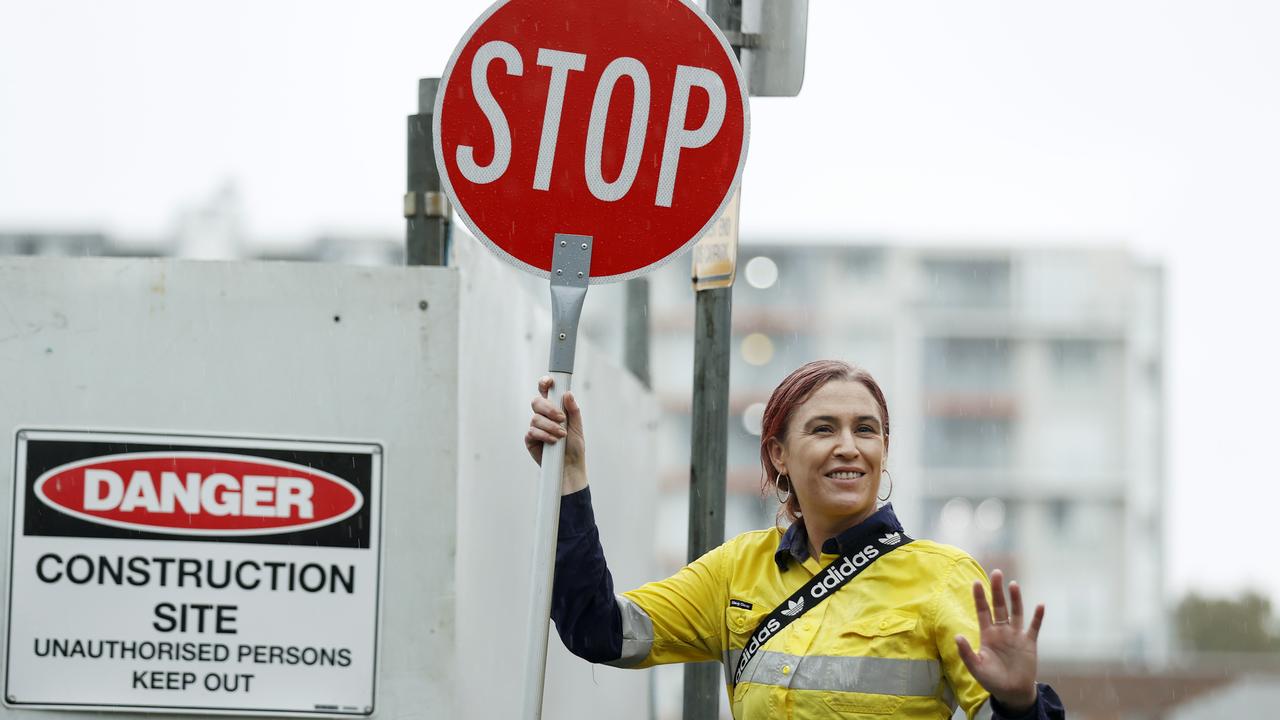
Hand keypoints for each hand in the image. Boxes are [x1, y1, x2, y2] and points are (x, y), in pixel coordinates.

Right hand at [524, 375, 587, 493]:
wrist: (570, 467)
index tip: (549, 382)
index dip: (544, 384)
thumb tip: (568, 393)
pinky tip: (553, 441)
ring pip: (535, 418)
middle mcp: (543, 416)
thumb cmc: (574, 447)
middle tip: (561, 418)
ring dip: (550, 426)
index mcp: (554, 410)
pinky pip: (532, 432)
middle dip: (548, 408)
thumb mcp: (577, 427)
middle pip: (536, 402)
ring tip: (561, 435)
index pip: (546, 392)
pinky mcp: (530, 440)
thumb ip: (573, 410)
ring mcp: (535, 427)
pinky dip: (544, 435)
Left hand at [955, 569, 1043, 713]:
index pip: (983, 611)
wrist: (1012, 692)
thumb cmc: (992, 680)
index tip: (976, 582)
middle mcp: (1001, 631)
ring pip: (1016, 612)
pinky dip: (1038, 617)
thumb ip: (966, 653)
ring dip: (1015, 599)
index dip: (980, 597)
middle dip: (997, 590)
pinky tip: (1040, 605)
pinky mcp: (1029, 643)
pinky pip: (1034, 627)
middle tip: (997, 572)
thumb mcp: (976, 667)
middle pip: (999, 606)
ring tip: (1013, 584)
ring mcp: (1016, 635)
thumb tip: (957, 636)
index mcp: (987, 634)